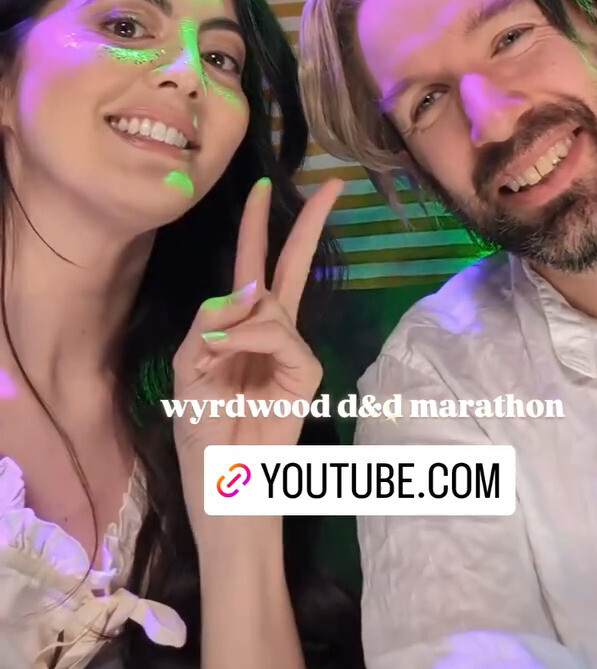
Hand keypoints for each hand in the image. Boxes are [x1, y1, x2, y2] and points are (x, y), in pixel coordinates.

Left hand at [171, 176, 342, 535]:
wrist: (221, 483)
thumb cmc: (201, 432)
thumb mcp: (188, 365)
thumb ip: (211, 320)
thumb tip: (251, 287)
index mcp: (241, 327)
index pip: (255, 266)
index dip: (259, 226)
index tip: (264, 187)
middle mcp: (273, 331)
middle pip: (295, 265)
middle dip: (310, 223)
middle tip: (335, 184)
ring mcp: (294, 350)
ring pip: (270, 305)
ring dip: (234, 326)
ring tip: (214, 361)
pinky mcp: (307, 371)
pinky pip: (278, 334)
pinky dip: (248, 341)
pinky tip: (230, 360)